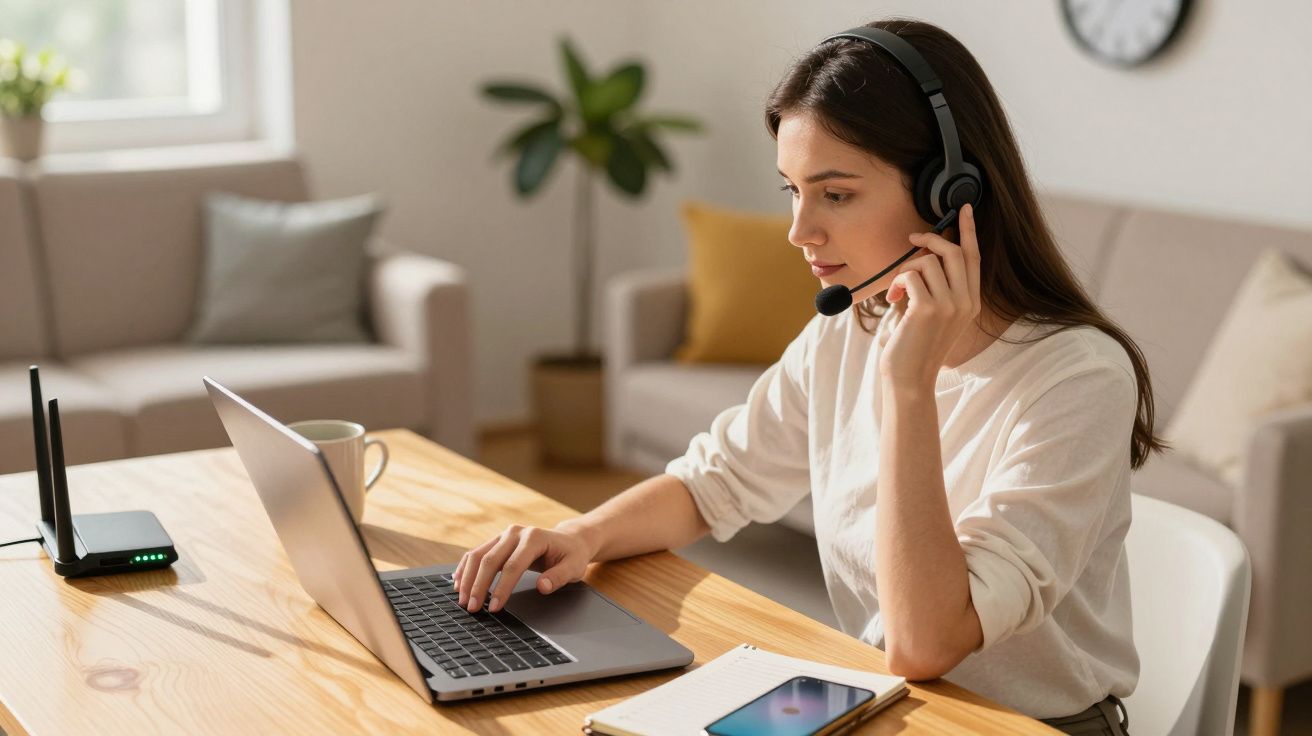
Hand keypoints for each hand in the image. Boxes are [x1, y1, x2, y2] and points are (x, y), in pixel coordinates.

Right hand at [452, 523, 595, 612]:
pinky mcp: (497, 541)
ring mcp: (504, 535)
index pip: (512, 565)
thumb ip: (559, 577)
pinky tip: (458, 582)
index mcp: (534, 537)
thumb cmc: (571, 555)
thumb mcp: (574, 567)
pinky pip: (476, 553)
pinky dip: (465, 568)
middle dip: (478, 586)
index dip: (502, 588)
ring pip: (478, 555)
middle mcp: (515, 533)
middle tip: (472, 608)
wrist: (568, 540)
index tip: (494, 607)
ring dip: (467, 578)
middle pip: (490, 560)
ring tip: (462, 599)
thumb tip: (543, 586)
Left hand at [880, 203, 981, 388]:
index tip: (965, 208)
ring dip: (906, 270)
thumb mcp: (933, 314)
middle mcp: (966, 302)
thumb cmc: (915, 348)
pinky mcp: (928, 309)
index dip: (969, 231)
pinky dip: (898, 282)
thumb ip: (936, 288)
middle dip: (930, 240)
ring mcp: (950, 305)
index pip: (974, 257)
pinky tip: (894, 297)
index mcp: (971, 303)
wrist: (909, 380)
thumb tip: (923, 257)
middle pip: (954, 252)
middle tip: (912, 241)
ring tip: (898, 290)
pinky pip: (911, 275)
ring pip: (928, 262)